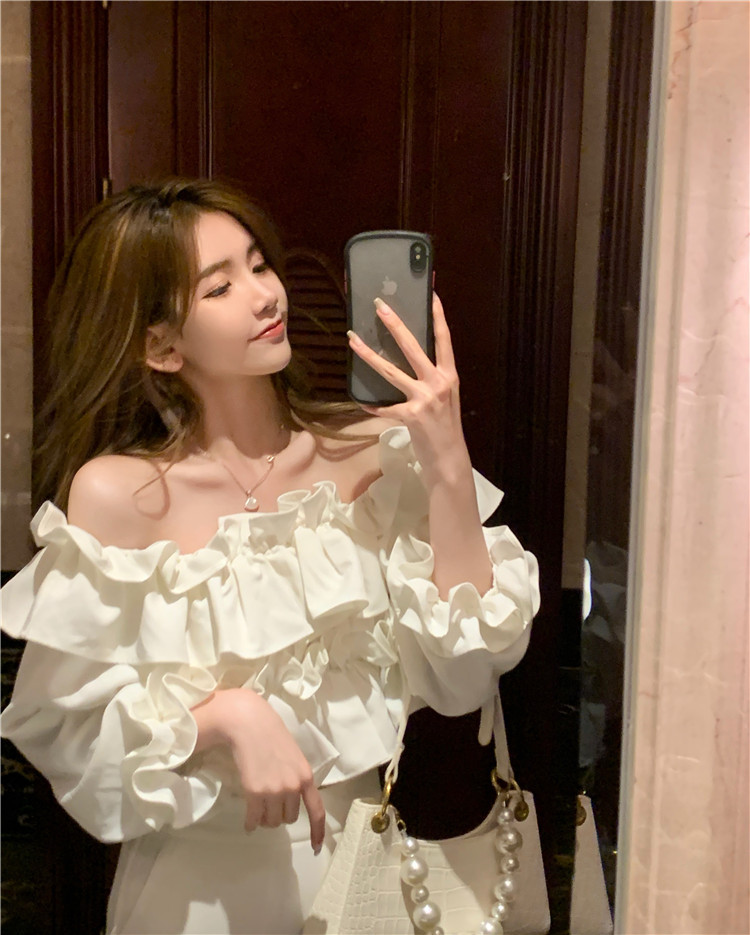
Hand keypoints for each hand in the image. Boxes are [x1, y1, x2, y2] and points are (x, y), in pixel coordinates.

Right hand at [191, 689, 325, 852]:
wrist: (250, 724)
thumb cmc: (272, 736)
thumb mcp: (294, 757)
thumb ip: (297, 778)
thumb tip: (293, 801)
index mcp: (306, 777)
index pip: (316, 810)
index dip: (317, 831)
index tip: (315, 847)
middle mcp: (293, 786)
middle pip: (288, 818)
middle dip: (280, 814)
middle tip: (270, 802)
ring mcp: (274, 790)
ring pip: (271, 821)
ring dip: (265, 818)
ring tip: (259, 805)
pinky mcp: (254, 792)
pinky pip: (254, 819)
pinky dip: (251, 823)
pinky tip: (248, 822)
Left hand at [347, 293, 468, 488]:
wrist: (449, 458)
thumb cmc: (445, 427)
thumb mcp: (445, 398)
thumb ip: (432, 379)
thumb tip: (412, 362)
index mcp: (448, 376)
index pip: (444, 339)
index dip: (438, 316)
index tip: (431, 294)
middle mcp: (438, 383)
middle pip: (412, 347)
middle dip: (394, 324)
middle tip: (379, 305)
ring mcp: (424, 399)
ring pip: (390, 371)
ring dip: (368, 354)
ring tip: (352, 339)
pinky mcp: (410, 416)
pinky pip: (384, 407)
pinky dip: (371, 405)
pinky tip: (360, 401)